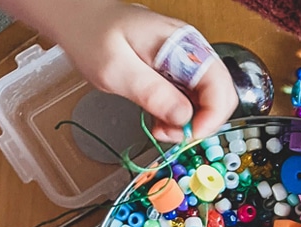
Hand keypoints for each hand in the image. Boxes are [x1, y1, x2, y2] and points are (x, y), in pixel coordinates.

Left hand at [50, 2, 236, 141]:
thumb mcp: (114, 68)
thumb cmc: (92, 35)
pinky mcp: (179, 72)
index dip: (211, 116)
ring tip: (160, 129)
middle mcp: (193, 52)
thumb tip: (183, 117)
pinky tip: (160, 120)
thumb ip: (150, 92)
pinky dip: (181, 116)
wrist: (80, 18)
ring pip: (208, 101)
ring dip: (190, 122)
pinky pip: (192, 99)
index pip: (218, 85)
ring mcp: (188, 61)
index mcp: (183, 45)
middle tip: (169, 134)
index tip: (187, 135)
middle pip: (221, 95)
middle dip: (202, 122)